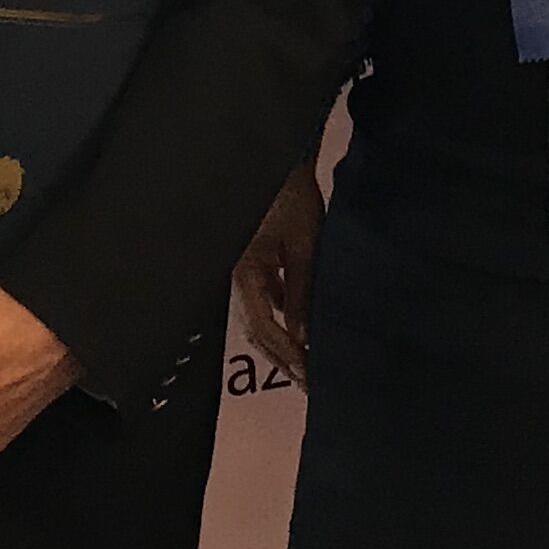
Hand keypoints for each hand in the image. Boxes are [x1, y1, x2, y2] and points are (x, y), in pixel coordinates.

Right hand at [234, 164, 324, 381]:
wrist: (279, 164)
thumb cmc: (292, 198)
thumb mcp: (304, 244)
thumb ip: (301, 290)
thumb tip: (303, 336)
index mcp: (246, 274)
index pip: (263, 327)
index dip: (286, 354)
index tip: (309, 374)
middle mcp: (239, 279)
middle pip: (256, 331)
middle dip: (281, 359)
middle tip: (308, 384)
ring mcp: (244, 274)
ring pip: (259, 320)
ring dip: (281, 345)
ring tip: (305, 367)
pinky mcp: (254, 268)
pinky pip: (264, 304)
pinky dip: (281, 323)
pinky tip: (300, 334)